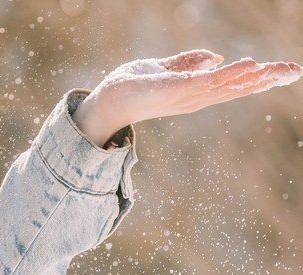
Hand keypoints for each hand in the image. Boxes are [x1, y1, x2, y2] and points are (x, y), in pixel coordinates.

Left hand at [73, 50, 302, 146]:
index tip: (284, 72)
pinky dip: (230, 74)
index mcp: (196, 92)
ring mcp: (188, 95)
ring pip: (230, 86)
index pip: (233, 85)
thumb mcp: (163, 69)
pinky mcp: (177, 89)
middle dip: (268, 80)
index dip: (258, 79)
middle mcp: (196, 98)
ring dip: (257, 77)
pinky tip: (250, 65)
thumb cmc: (131, 87)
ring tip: (282, 70)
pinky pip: (208, 81)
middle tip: (295, 72)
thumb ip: (188, 63)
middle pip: (239, 88)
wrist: (106, 100)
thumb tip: (214, 57)